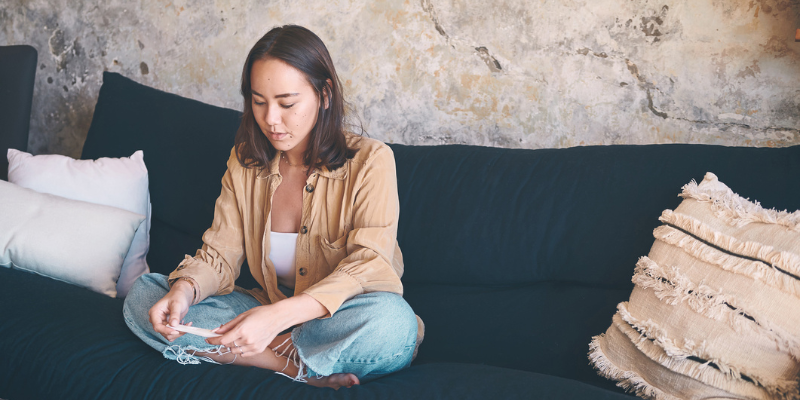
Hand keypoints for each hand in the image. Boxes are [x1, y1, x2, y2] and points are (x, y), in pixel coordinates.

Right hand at [149, 279, 194, 340]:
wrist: (181, 296)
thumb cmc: (177, 296)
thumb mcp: (177, 304)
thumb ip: (175, 314)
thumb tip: (173, 325)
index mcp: (155, 313)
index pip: (157, 326)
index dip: (166, 331)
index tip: (176, 331)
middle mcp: (156, 320)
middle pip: (163, 332)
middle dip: (175, 332)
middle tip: (186, 327)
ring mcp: (162, 323)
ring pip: (168, 335)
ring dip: (179, 332)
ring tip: (187, 325)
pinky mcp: (168, 326)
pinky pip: (173, 333)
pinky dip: (180, 331)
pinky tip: (185, 324)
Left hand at [206, 294, 326, 356]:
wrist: (278, 318)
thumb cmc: (261, 313)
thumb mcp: (243, 316)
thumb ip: (228, 325)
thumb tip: (216, 331)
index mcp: (242, 330)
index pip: (222, 340)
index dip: (213, 340)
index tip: (207, 339)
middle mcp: (247, 340)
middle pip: (227, 345)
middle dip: (224, 340)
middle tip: (226, 333)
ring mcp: (253, 346)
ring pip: (234, 350)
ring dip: (232, 345)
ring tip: (239, 336)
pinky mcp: (258, 350)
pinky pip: (243, 353)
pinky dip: (241, 349)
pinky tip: (246, 340)